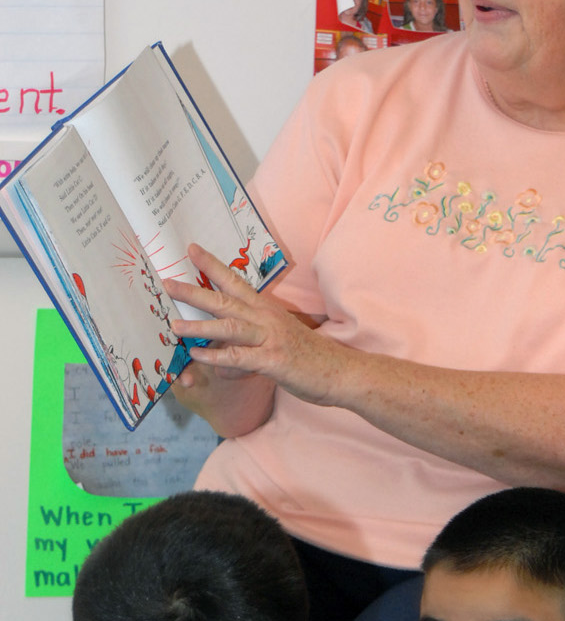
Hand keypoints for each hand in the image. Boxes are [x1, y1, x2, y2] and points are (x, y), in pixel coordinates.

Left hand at [165, 244, 342, 406]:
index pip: (235, 282)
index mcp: (266, 309)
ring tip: (174, 325)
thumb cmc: (309, 355)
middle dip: (194, 292)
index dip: (212, 266)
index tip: (191, 250)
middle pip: (225, 300)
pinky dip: (216, 357)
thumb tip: (225, 345)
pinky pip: (238, 358)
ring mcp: (269, 339)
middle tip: (167, 283)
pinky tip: (197, 356)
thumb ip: (252, 336)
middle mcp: (266, 319)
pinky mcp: (272, 361)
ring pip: (229, 327)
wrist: (340, 371)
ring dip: (199, 326)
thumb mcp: (279, 337)